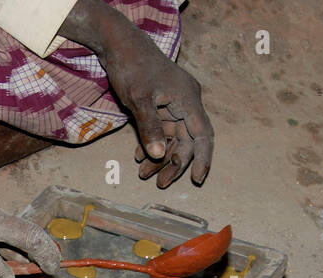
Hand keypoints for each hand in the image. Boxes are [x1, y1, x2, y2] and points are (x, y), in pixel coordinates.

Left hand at [103, 47, 213, 187]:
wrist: (120, 48)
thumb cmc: (132, 69)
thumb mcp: (139, 99)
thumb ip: (149, 127)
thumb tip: (159, 155)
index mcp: (188, 99)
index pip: (202, 135)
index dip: (202, 158)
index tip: (199, 179)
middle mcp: (185, 103)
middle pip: (186, 141)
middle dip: (174, 164)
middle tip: (160, 184)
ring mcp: (173, 105)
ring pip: (173, 139)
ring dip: (160, 158)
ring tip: (142, 174)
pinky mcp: (160, 106)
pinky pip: (161, 131)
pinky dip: (152, 144)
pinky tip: (138, 157)